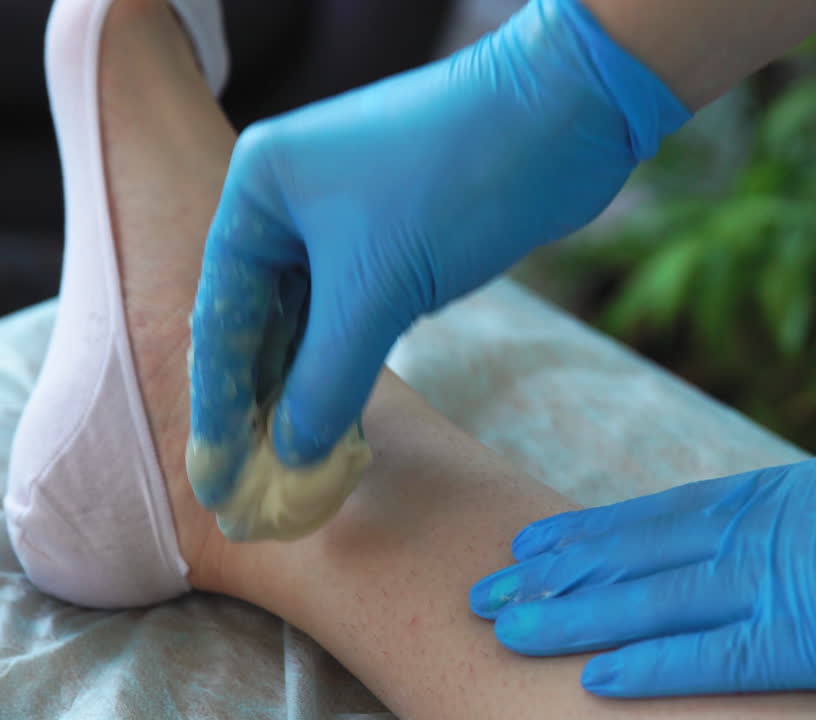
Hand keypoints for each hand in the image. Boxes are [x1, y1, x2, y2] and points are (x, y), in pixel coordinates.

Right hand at [186, 0, 687, 507]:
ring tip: (293, 465)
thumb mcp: (377, 290)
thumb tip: (292, 455)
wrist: (565, 118)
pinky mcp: (402, 236)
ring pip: (313, 319)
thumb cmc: (454, 186)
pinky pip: (358, 312)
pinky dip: (349, 363)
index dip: (219, 399)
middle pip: (261, 318)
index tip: (216, 472)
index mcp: (261, 186)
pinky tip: (342, 416)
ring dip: (306, 387)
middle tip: (249, 482)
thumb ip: (326, 379)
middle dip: (259, 400)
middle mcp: (296, 198)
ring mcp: (351, 216)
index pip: (221, 310)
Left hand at [470, 357, 815, 696]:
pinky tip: (590, 671)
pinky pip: (719, 652)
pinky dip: (652, 661)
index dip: (603, 530)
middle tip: (486, 580)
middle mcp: (777, 530)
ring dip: (575, 610)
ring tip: (502, 616)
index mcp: (798, 494)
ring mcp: (795, 579)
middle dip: (561, 569)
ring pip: (657, 594)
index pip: (676, 515)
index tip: (544, 538)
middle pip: (644, 548)